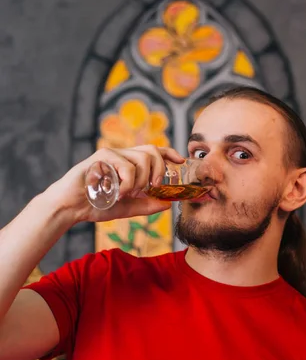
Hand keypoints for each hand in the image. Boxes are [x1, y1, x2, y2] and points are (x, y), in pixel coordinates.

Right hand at [45, 145, 184, 223]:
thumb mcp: (127, 208)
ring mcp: (113, 155)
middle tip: (153, 186)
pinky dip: (127, 184)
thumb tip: (168, 204)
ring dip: (140, 181)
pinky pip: (127, 168)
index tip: (181, 160)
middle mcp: (122, 156)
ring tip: (127, 194)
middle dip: (159, 169)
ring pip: (142, 159)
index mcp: (129, 165)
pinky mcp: (103, 156)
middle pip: (152, 151)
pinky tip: (116, 194)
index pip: (154, 152)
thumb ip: (146, 205)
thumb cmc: (96, 205)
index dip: (169, 153)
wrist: (72, 207)